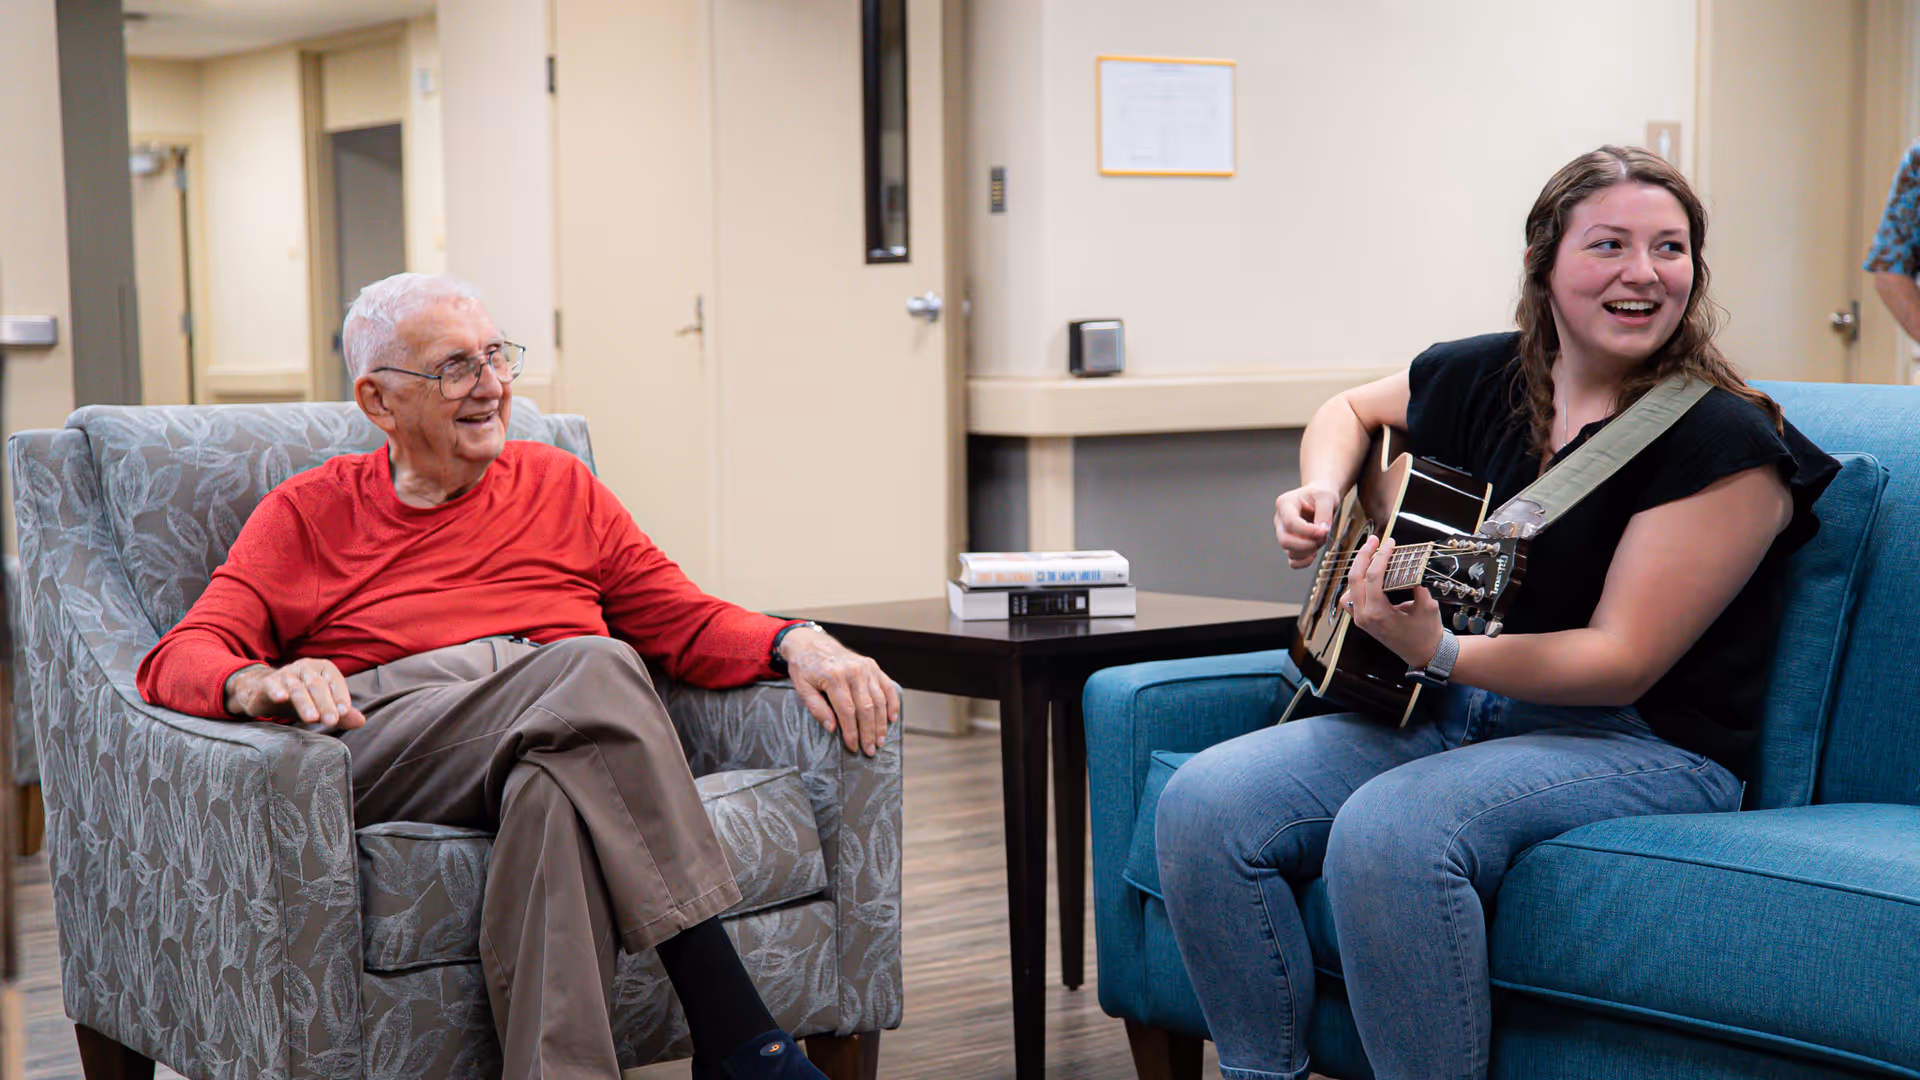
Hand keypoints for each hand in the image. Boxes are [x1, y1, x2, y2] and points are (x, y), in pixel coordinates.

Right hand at [224, 658, 365, 730]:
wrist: (265, 693)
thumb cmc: (301, 698)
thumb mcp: (322, 706)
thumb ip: (341, 714)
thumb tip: (361, 721)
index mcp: (323, 669)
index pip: (335, 682)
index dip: (340, 696)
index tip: (344, 712)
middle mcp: (306, 668)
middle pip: (318, 685)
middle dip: (326, 704)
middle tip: (331, 721)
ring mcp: (286, 674)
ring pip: (297, 688)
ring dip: (305, 703)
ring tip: (312, 719)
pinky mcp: (268, 683)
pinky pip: (273, 685)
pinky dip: (277, 691)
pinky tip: (282, 698)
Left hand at [781, 628, 898, 755]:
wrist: (811, 643)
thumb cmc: (805, 668)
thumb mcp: (802, 688)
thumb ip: (817, 708)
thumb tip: (832, 728)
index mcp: (834, 677)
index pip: (847, 712)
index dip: (852, 732)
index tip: (853, 747)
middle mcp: (853, 671)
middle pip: (866, 708)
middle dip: (869, 732)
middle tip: (870, 750)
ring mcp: (865, 667)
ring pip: (879, 700)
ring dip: (881, 723)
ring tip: (880, 740)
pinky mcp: (872, 665)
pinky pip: (887, 686)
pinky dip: (892, 703)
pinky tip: (891, 719)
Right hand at [1275, 483, 1341, 568]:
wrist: (1319, 499)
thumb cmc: (1320, 495)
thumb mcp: (1327, 497)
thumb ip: (1324, 513)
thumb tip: (1322, 531)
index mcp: (1285, 504)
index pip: (1290, 522)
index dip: (1308, 531)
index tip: (1324, 532)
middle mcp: (1279, 520)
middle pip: (1285, 540)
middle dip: (1307, 544)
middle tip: (1324, 537)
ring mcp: (1283, 534)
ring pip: (1289, 551)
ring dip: (1308, 551)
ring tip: (1321, 540)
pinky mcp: (1290, 545)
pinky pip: (1292, 562)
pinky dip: (1304, 562)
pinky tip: (1314, 554)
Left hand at [1344, 535, 1443, 668]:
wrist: (1424, 654)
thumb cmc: (1426, 633)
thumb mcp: (1426, 606)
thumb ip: (1417, 584)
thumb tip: (1410, 563)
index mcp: (1377, 614)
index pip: (1372, 577)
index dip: (1380, 556)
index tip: (1389, 542)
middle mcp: (1363, 616)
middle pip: (1354, 579)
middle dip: (1363, 555)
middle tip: (1375, 540)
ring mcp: (1360, 619)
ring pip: (1348, 588)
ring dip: (1358, 569)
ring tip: (1371, 554)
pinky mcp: (1362, 620)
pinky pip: (1350, 598)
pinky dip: (1356, 583)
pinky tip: (1368, 574)